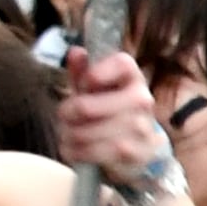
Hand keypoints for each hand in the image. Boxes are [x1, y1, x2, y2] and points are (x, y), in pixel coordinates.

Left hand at [55, 47, 172, 176]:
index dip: (93, 74)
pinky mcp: (134, 153)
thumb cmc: (111, 110)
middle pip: (86, 107)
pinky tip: (74, 149)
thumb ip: (83, 71)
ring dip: (68, 135)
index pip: (121, 63)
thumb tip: (75, 52)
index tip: (84, 85)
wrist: (142, 147)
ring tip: (68, 134)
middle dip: (66, 113)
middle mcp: (142, 100)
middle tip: (64, 116)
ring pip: (84, 133)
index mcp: (133, 77)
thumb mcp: (96, 88)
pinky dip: (75, 152)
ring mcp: (140, 128)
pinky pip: (91, 152)